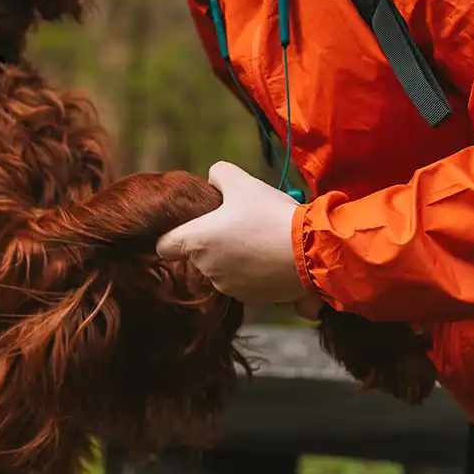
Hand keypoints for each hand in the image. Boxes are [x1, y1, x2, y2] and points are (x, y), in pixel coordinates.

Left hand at [156, 162, 318, 306]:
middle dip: (212, 241)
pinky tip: (272, 254)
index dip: (172, 234)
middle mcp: (207, 270)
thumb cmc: (269, 214)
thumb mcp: (241, 181)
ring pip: (222, 269)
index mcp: (196, 242)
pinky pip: (245, 281)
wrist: (310, 251)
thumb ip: (218, 174)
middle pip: (197, 255)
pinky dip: (253, 271)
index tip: (191, 225)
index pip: (163, 246)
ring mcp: (230, 288)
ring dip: (234, 256)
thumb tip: (213, 180)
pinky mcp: (253, 299)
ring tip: (260, 237)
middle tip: (238, 222)